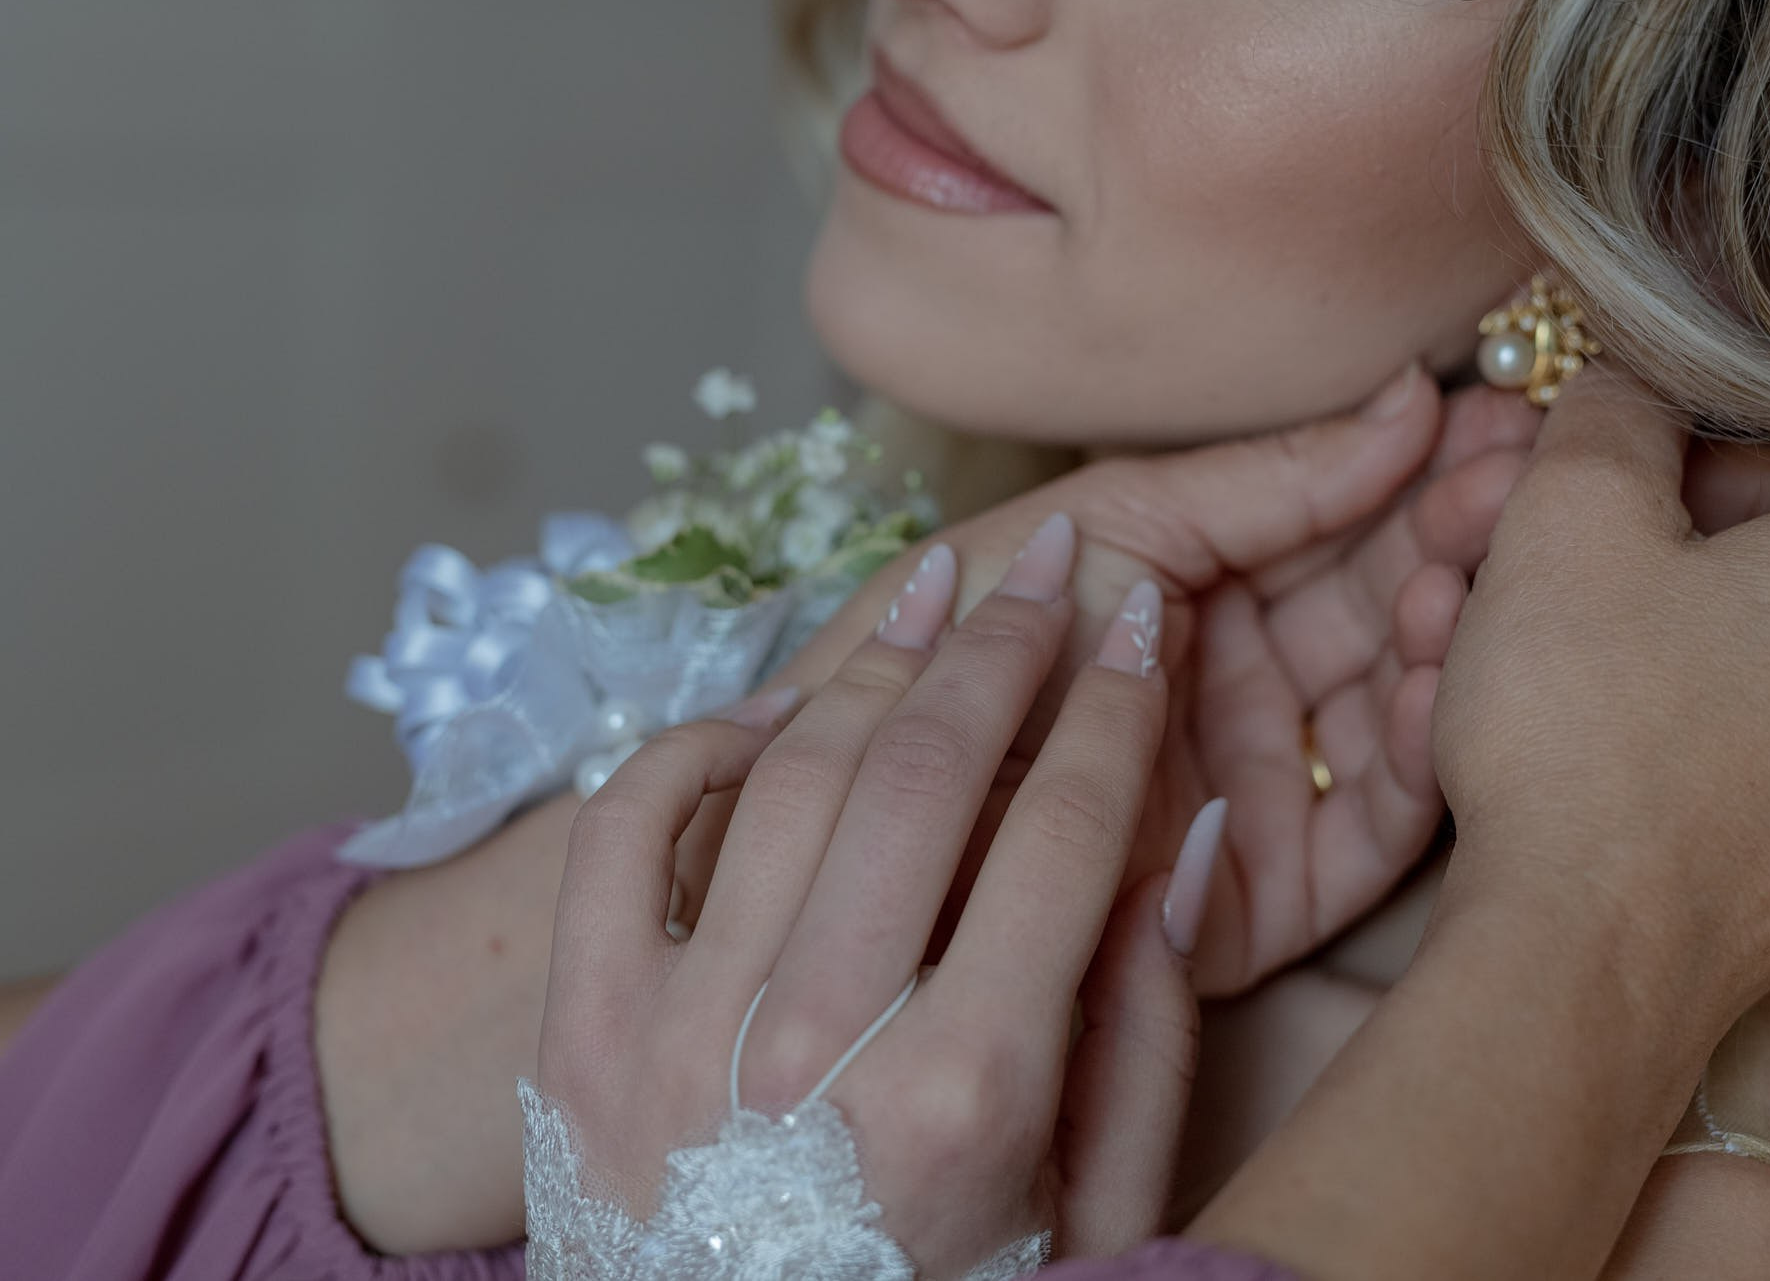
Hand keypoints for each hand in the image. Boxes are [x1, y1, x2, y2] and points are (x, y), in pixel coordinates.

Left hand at [537, 519, 1206, 1274]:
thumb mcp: (1093, 1212)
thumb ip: (1148, 1031)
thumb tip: (1181, 834)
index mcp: (966, 1099)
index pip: (1067, 830)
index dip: (1119, 702)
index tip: (1143, 621)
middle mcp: (812, 1049)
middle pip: (928, 770)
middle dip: (1006, 641)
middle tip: (1055, 566)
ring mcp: (672, 1032)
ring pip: (788, 774)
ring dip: (874, 660)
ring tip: (935, 588)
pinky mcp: (579, 1030)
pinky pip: (623, 830)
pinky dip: (696, 746)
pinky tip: (776, 713)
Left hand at [771, 369, 1540, 994]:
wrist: (841, 814)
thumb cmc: (944, 635)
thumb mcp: (1101, 524)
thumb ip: (1253, 479)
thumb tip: (1406, 395)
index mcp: (1207, 584)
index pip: (1346, 522)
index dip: (1423, 468)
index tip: (1503, 410)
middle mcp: (1246, 682)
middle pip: (1386, 607)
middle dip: (1459, 536)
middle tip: (1530, 474)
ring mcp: (1265, 785)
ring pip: (1399, 706)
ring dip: (1449, 630)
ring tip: (1485, 558)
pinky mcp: (1275, 897)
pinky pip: (1376, 824)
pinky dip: (1420, 752)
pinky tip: (1438, 674)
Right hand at [1431, 366, 1769, 1020]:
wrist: (1584, 965)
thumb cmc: (1589, 736)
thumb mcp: (1569, 522)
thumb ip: (1612, 411)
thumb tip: (1629, 380)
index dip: (1680, 415)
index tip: (1589, 443)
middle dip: (1635, 523)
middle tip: (1515, 532)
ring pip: (1758, 626)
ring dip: (1626, 610)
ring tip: (1492, 626)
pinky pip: (1762, 716)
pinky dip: (1664, 695)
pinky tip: (1556, 708)